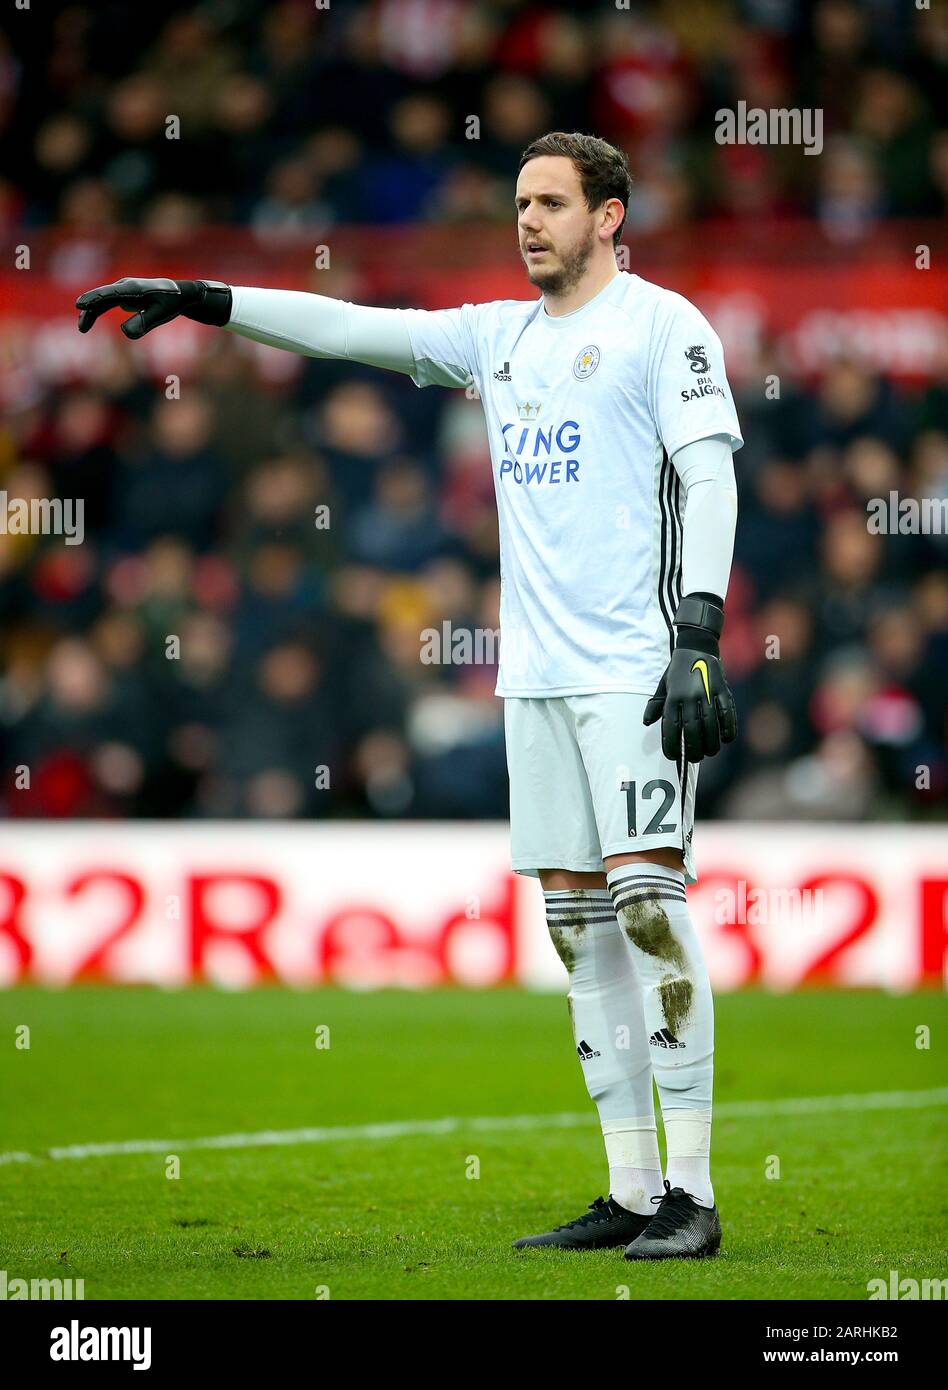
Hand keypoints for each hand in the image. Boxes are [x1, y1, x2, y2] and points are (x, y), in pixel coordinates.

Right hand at [75, 277, 231, 338]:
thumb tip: (125, 332)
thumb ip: (143, 323)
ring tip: (82, 328)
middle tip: (81, 328)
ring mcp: (123, 289)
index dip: (93, 299)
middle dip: (89, 311)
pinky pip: (107, 302)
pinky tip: (89, 319)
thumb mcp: (161, 315)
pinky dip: (97, 309)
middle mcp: (125, 286)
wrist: (181, 293)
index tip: (80, 305)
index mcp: (133, 288)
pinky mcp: (125, 295)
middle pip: (101, 297)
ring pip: (102, 300)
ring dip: (91, 312)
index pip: (108, 294)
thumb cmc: (171, 303)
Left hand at [643, 594, 736, 762]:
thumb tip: (646, 722)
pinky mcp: (722, 689)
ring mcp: (706, 693)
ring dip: (711, 743)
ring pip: (710, 725)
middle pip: (692, 730)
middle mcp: (688, 696)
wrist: (697, 646)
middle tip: (695, 758)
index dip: (671, 745)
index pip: (670, 727)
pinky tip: (727, 739)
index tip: (673, 757)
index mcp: (672, 697)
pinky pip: (727, 712)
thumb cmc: (678, 670)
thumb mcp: (663, 685)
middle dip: (693, 749)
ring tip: (710, 752)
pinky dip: (728, 728)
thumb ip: (656, 704)